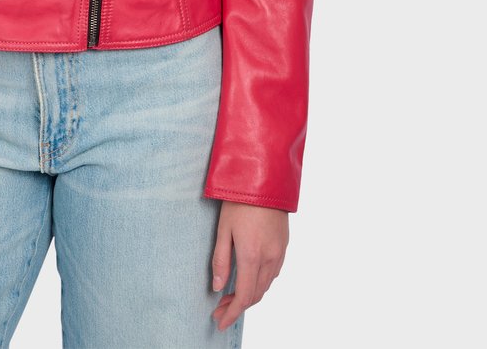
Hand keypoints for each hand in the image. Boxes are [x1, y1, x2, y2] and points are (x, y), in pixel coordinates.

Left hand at [211, 201, 288, 331]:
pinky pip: (273, 273)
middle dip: (237, 306)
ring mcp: (279, 253)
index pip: (243, 296)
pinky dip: (260, 283)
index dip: (231, 313)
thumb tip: (217, 287)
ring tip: (230, 296)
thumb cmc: (240, 200)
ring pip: (265, 285)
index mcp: (252, 256)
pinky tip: (248, 278)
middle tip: (220, 309)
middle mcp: (269, 258)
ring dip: (249, 295)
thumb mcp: (223, 228)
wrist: (266, 178)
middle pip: (255, 294)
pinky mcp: (283, 245)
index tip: (219, 321)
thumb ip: (220, 260)